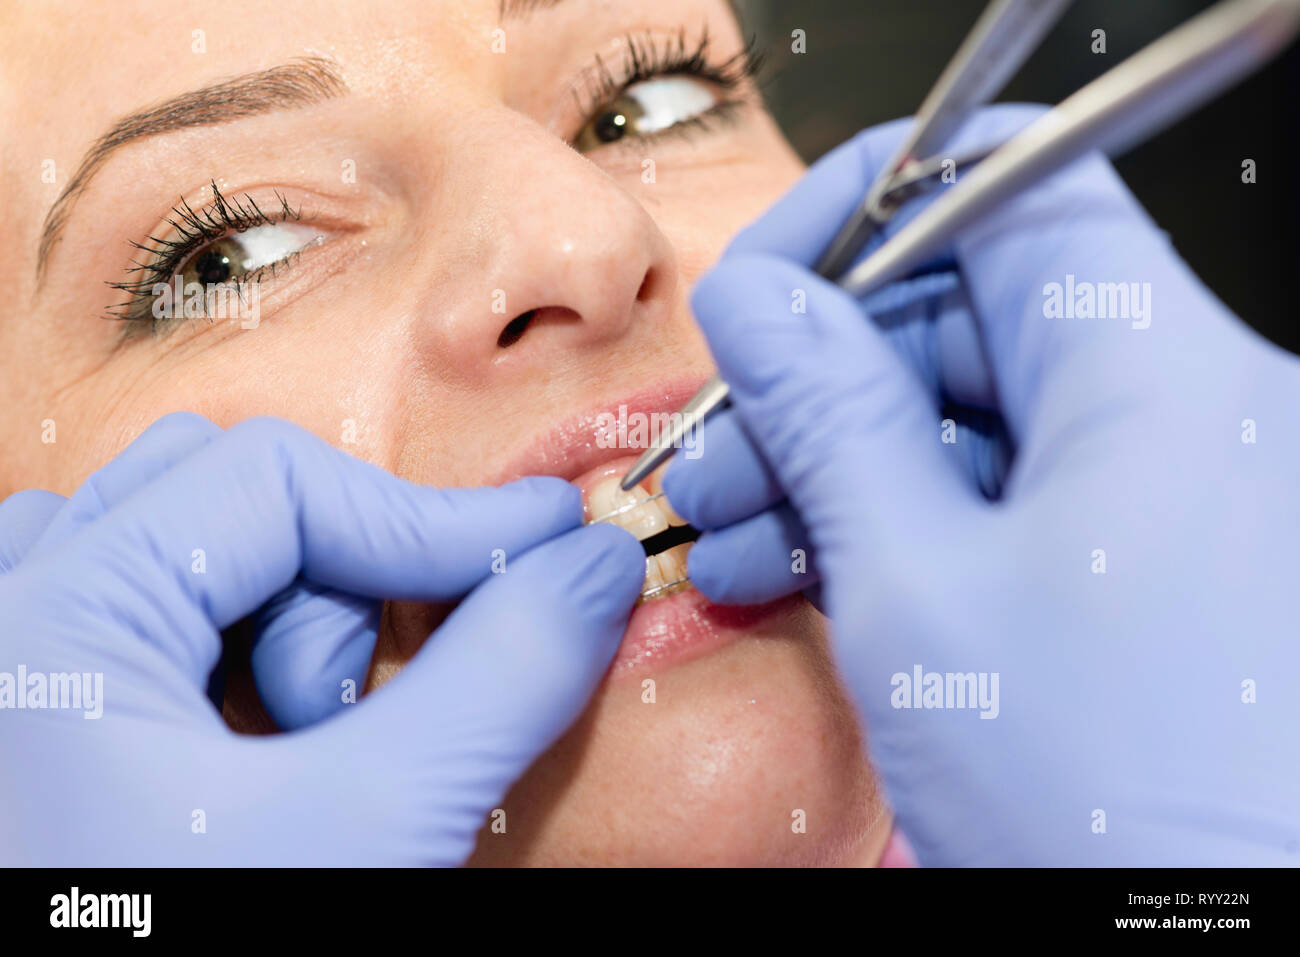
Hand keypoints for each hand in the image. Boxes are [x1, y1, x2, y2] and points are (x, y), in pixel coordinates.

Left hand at [0, 413, 642, 864]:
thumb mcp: (364, 836)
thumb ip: (498, 680)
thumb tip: (593, 570)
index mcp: (52, 618)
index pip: (282, 481)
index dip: (434, 519)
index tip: (552, 549)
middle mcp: (8, 613)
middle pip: (226, 500)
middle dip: (340, 586)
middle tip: (371, 707)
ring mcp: (13, 660)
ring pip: (184, 550)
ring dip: (284, 626)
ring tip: (300, 756)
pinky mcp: (34, 712)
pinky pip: (148, 616)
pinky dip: (232, 654)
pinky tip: (252, 755)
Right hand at [662, 105, 1299, 864]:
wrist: (1210, 953)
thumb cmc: (1098, 803)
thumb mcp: (917, 590)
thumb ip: (827, 414)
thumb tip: (754, 300)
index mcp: (1158, 376)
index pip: (1009, 186)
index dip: (866, 209)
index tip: (763, 285)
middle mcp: (1182, 411)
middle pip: (971, 310)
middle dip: (820, 373)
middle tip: (719, 449)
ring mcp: (1162, 491)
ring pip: (968, 412)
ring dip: (834, 460)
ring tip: (729, 530)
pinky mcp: (1133, 563)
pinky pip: (997, 496)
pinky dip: (893, 521)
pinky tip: (791, 570)